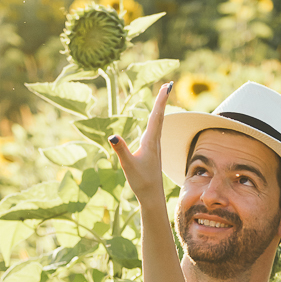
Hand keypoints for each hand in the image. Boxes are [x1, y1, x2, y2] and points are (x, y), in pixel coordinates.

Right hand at [109, 82, 171, 204]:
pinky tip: (154, 120)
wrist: (152, 196)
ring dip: (160, 108)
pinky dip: (156, 120)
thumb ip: (121, 149)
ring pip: (158, 123)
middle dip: (162, 100)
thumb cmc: (141, 181)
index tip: (166, 86)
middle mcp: (155, 141)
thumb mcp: (128, 165)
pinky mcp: (152, 151)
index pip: (156, 116)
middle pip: (159, 116)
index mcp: (150, 141)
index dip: (161, 100)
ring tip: (162, 96)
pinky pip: (155, 130)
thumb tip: (112, 135)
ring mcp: (154, 146)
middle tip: (168, 85)